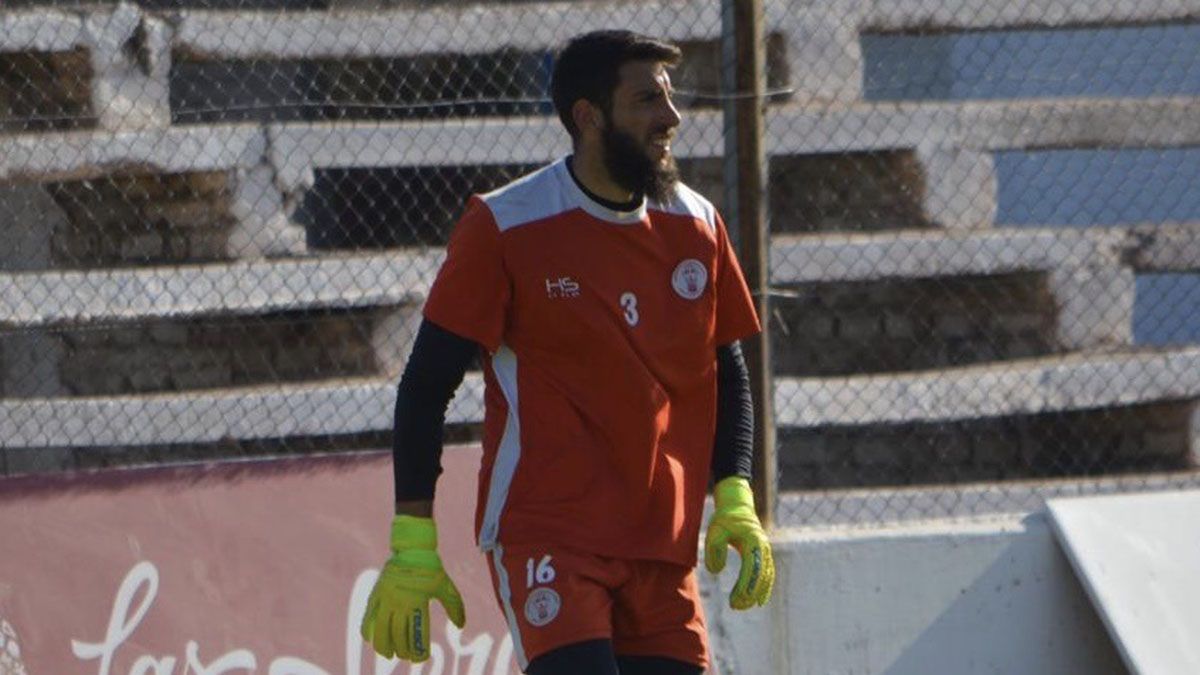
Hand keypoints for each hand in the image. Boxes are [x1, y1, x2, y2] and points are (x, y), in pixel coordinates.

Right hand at [360, 515, 465, 660]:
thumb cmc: (432, 568)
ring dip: (383, 645)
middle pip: (397, 635)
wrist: (412, 548)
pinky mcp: (377, 594)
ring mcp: (386, 598)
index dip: (417, 649)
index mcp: (417, 602)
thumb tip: (461, 626)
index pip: (416, 633)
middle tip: (405, 656)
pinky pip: (369, 615)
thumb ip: (454, 606)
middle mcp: (400, 602)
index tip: (420, 657)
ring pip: (380, 629)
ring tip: (387, 655)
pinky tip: (370, 639)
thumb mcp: (446, 586)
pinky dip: (368, 629)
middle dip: (401, 649)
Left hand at [704, 476, 774, 608]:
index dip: (746, 585)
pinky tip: (757, 602)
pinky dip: (763, 588)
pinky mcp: (762, 554)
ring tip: (741, 606)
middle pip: (761, 575)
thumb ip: (714, 549)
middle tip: (735, 606)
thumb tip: (716, 571)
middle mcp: (763, 547)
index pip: (752, 567)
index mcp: (753, 540)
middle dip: (750, 593)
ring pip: (765, 577)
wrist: (737, 504)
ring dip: (755, 593)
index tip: (737, 599)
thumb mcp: (715, 530)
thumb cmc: (725, 518)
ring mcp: (765, 551)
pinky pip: (766, 574)